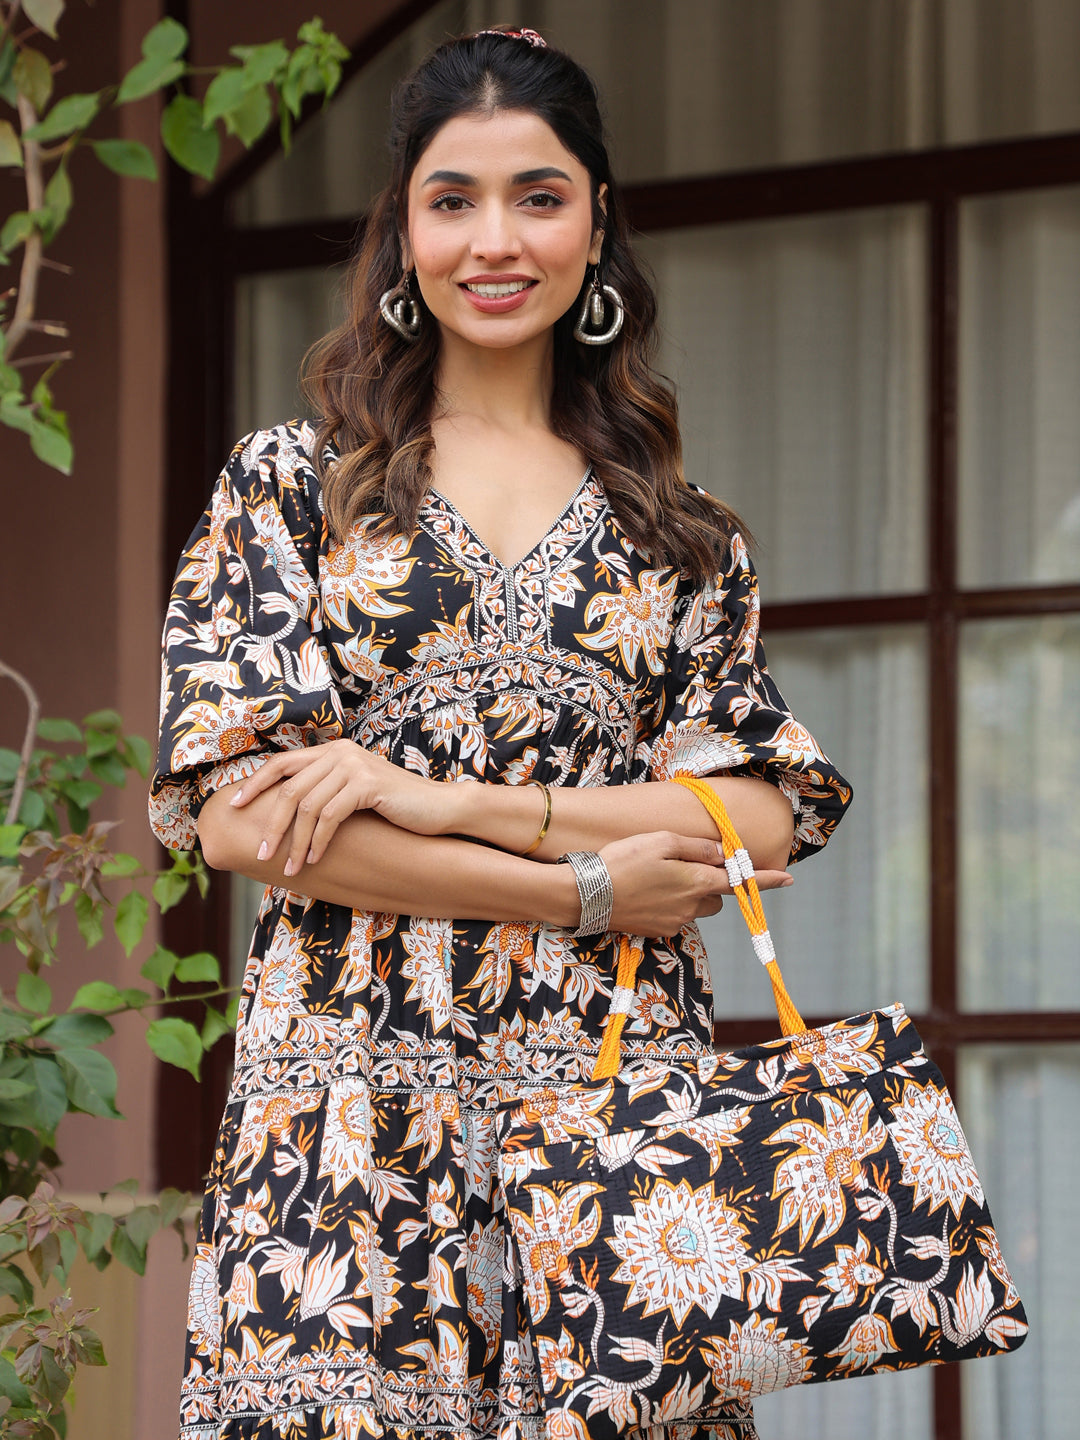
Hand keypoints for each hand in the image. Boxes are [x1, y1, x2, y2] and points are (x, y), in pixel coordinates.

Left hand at [227, 740, 453, 874]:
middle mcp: (340, 752)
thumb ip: (326, 793)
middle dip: (271, 824)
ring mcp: (353, 766)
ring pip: (307, 806)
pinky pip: (330, 816)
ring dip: (295, 841)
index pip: (282, 763)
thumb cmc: (395, 807)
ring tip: (289, 867)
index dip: (255, 783)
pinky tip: (314, 859)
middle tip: (261, 853)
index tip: (234, 806)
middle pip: (289, 788)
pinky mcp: (367, 784)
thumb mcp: (354, 794)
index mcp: (332, 751)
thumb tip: (286, 816)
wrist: (438, 807)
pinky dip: (318, 841)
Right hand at [599, 830, 791, 937]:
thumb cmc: (622, 861)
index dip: (766, 879)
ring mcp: (675, 922)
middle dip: (707, 883)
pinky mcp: (659, 932)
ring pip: (696, 907)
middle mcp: (692, 906)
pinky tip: (644, 894)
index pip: (741, 881)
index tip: (789, 878)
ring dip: (687, 895)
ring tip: (655, 880)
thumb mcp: (660, 841)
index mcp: (696, 881)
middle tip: (678, 866)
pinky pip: (676, 917)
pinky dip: (668, 906)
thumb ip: (696, 847)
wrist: (587, 895)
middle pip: (715, 896)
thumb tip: (723, 854)